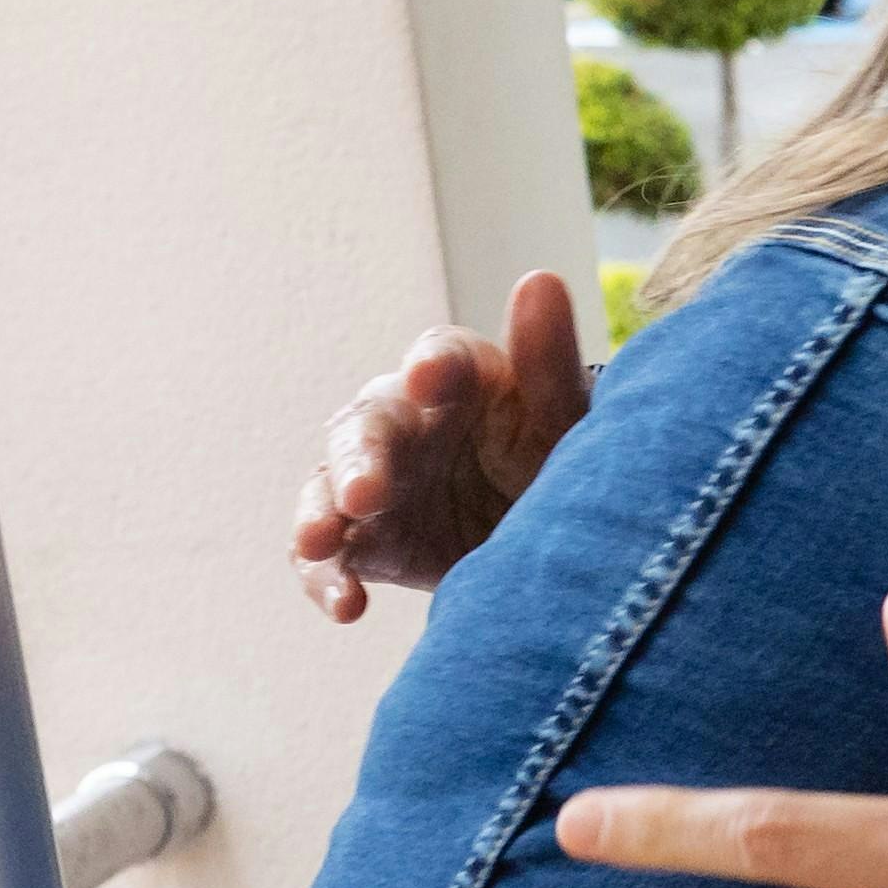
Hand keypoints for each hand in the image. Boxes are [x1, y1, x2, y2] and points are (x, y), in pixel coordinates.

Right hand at [291, 268, 590, 621]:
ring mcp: (379, 481)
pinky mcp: (366, 540)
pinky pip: (327, 554)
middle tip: (366, 492)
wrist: (558, 540)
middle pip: (368, 425)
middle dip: (362, 457)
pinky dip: (326, 577)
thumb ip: (550, 361)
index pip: (439, 358)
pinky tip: (345, 607)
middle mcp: (408, 421)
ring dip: (320, 513)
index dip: (433, 366)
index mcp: (461, 379)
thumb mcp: (567, 420)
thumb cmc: (561, 460)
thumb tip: (540, 281)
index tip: (430, 377)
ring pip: (329, 485)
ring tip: (321, 542)